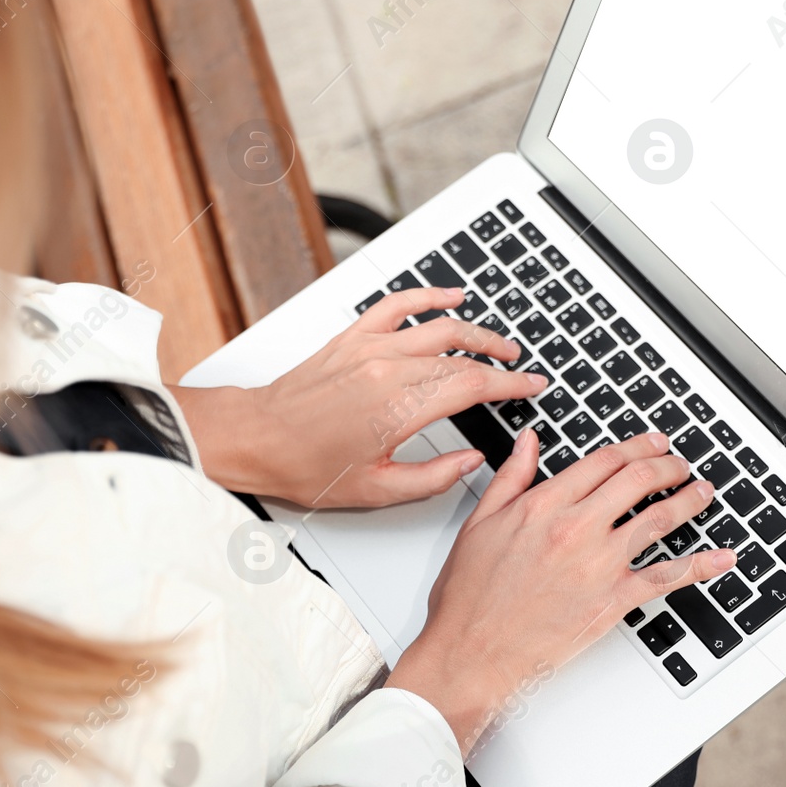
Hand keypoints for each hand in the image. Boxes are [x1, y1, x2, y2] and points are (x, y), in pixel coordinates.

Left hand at [175, 286, 547, 507]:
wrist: (255, 437)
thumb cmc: (304, 464)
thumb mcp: (376, 490)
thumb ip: (433, 478)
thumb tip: (471, 461)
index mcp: (397, 407)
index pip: (471, 386)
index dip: (509, 385)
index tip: (530, 386)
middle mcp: (386, 369)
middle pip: (460, 357)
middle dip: (500, 363)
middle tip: (523, 370)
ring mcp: (369, 348)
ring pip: (438, 327)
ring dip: (476, 332)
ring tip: (501, 344)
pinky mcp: (352, 338)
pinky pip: (397, 305)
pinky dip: (427, 296)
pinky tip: (449, 296)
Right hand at [386, 430, 738, 755]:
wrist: (471, 653)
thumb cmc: (470, 598)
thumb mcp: (479, 523)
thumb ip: (510, 477)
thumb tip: (529, 442)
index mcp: (543, 505)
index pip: (604, 461)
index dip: (636, 447)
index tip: (652, 443)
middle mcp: (575, 528)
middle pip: (637, 481)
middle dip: (667, 465)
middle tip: (679, 463)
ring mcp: (597, 565)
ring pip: (657, 520)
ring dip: (687, 501)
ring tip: (702, 492)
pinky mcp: (612, 601)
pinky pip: (666, 578)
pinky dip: (700, 566)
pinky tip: (720, 558)